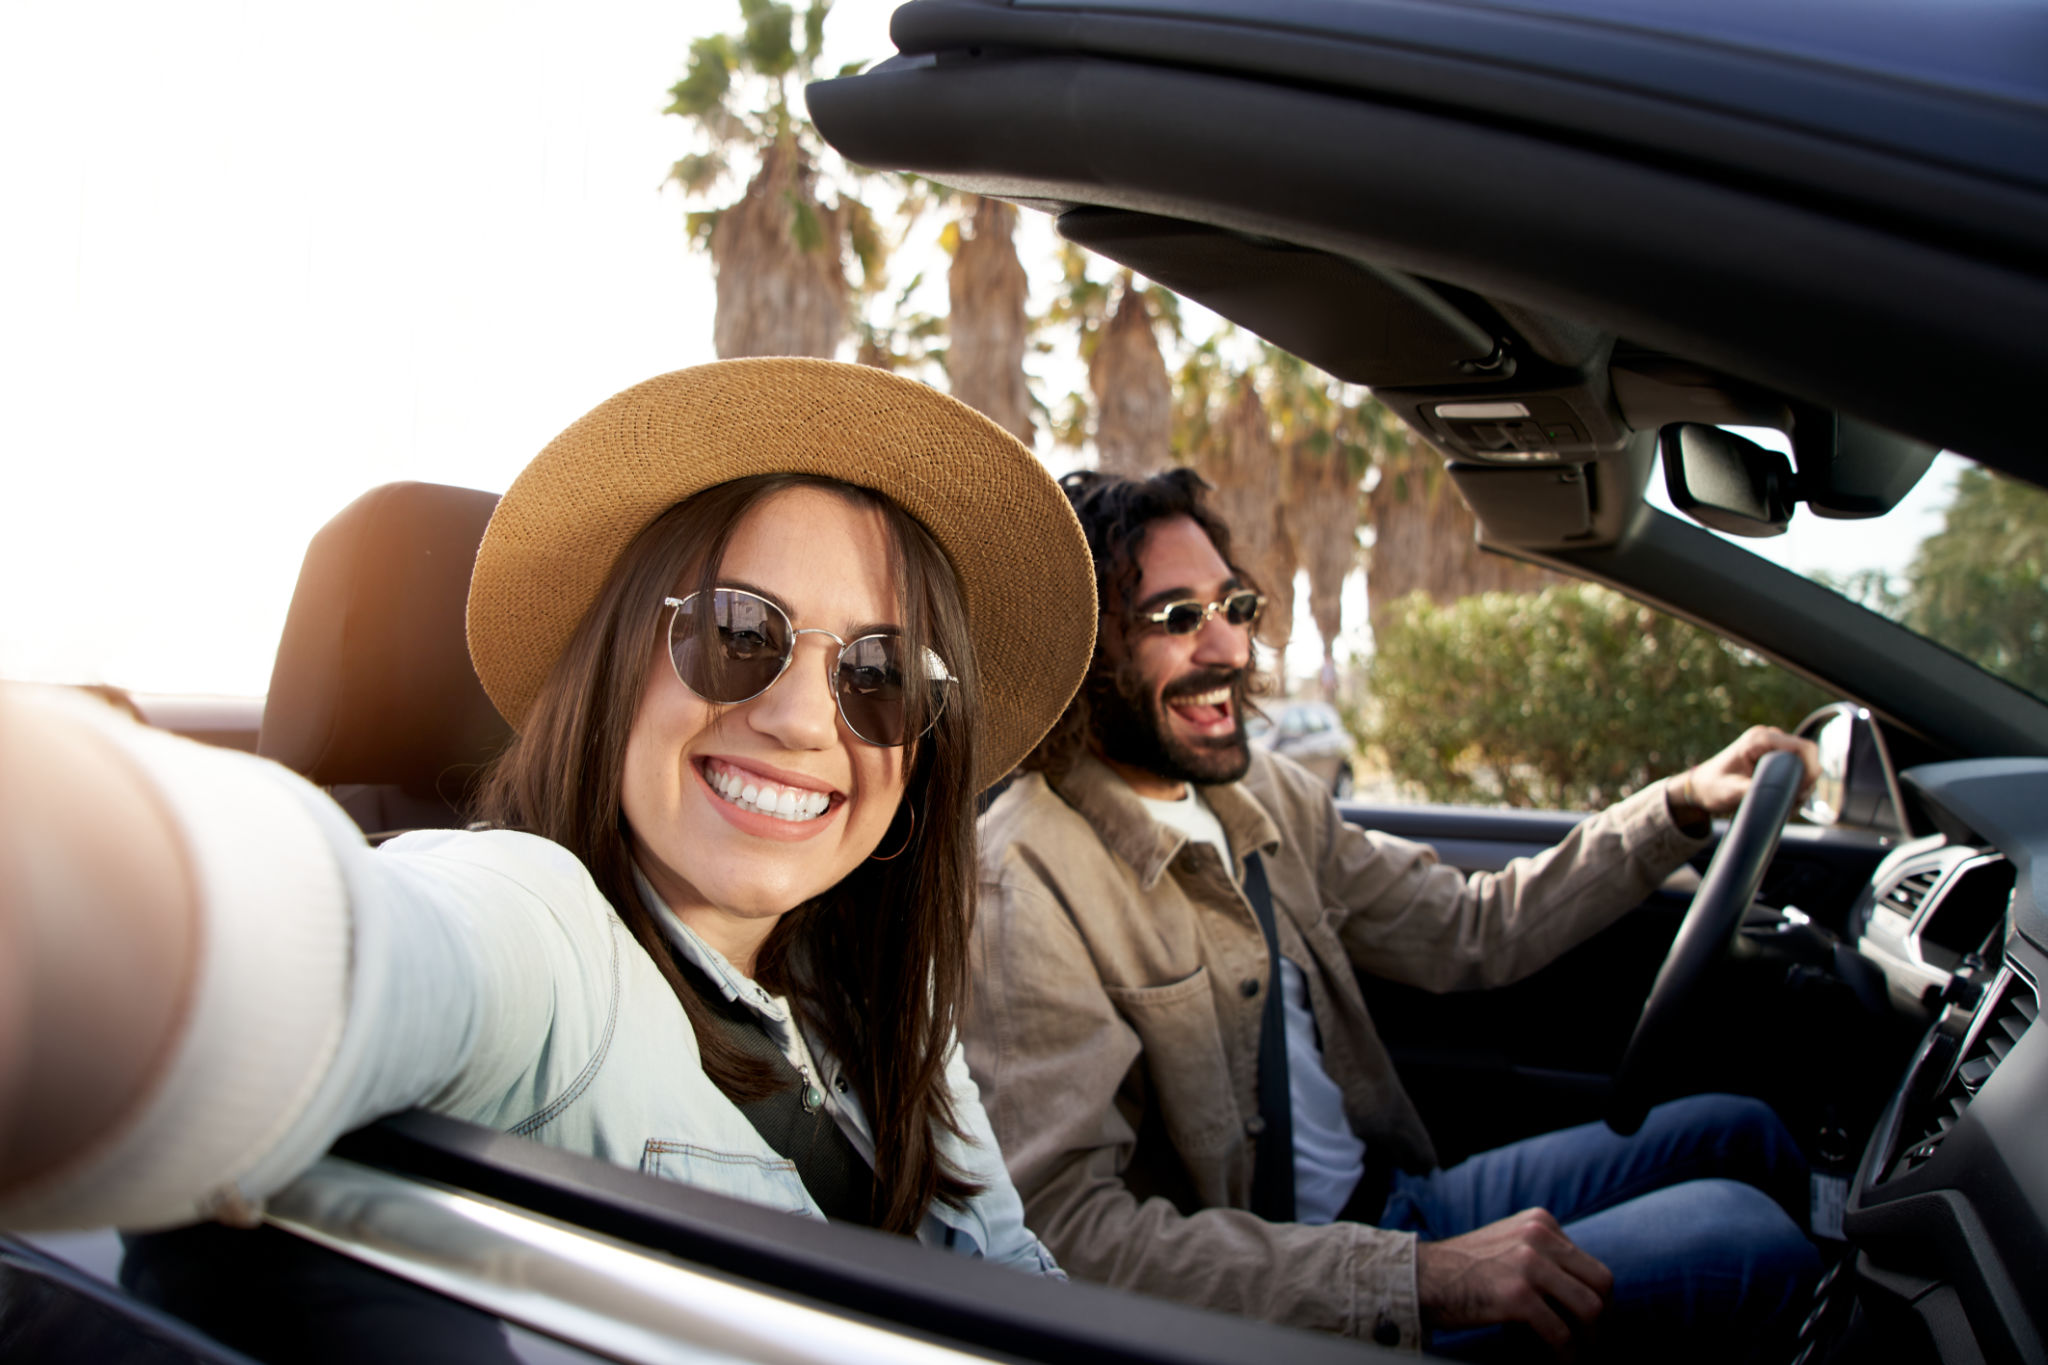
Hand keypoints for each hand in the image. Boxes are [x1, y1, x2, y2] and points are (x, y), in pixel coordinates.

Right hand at [1415, 1208, 1611, 1355]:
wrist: (1421, 1278)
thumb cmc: (1464, 1270)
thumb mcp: (1509, 1244)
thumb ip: (1544, 1255)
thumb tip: (1583, 1292)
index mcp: (1540, 1222)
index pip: (1592, 1265)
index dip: (1596, 1300)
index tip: (1588, 1325)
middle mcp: (1538, 1236)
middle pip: (1601, 1283)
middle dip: (1602, 1319)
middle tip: (1591, 1342)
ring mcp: (1528, 1263)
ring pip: (1590, 1309)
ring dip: (1589, 1341)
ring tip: (1577, 1355)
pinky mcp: (1517, 1295)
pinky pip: (1561, 1334)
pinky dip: (1566, 1355)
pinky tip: (1560, 1363)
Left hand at [1668, 725, 1819, 823]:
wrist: (1701, 786)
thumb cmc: (1712, 787)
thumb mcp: (1730, 791)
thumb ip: (1752, 790)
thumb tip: (1776, 795)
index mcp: (1759, 739)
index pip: (1802, 747)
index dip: (1810, 769)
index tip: (1803, 792)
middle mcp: (1769, 738)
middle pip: (1807, 755)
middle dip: (1806, 780)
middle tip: (1793, 802)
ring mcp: (1774, 746)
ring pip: (1805, 763)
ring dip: (1802, 784)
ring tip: (1785, 803)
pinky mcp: (1775, 757)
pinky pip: (1797, 768)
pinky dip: (1796, 784)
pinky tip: (1784, 799)